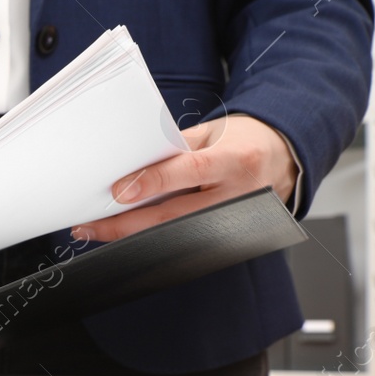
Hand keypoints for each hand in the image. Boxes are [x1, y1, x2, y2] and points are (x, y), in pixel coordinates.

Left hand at [71, 114, 297, 242]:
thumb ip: (175, 148)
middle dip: (126, 224)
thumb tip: (130, 164)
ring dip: (132, 236)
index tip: (118, 191)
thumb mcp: (213, 132)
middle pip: (174, 216)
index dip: (152, 181)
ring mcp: (236, 222)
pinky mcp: (230, 238)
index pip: (190, 171)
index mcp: (235, 159)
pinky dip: (153, 241)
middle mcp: (238, 195)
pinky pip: (185, 242)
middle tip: (89, 225)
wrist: (285, 159)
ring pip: (175, 236)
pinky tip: (127, 237)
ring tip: (98, 232)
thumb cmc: (244, 141)